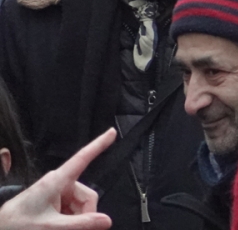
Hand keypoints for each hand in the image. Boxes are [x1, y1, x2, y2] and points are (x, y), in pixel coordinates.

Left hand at [0, 129, 115, 229]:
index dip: (99, 144)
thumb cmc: (19, 225)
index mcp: (57, 181)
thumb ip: (81, 223)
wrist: (0, 229)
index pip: (83, 158)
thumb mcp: (52, 227)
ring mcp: (54, 192)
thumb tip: (107, 220)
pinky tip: (58, 227)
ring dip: (75, 220)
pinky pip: (70, 209)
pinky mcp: (51, 202)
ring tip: (60, 229)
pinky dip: (68, 220)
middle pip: (86, 195)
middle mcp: (58, 183)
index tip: (112, 132)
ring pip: (79, 205)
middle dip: (84, 214)